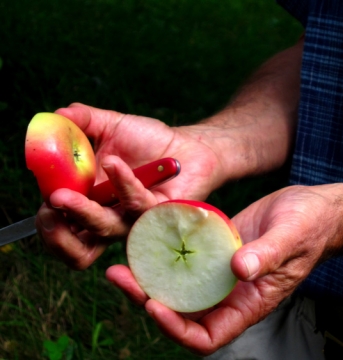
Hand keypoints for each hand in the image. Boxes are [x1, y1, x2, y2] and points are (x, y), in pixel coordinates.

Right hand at [36, 103, 225, 268]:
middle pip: (79, 250)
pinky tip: (113, 162)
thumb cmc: (149, 141)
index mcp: (92, 203)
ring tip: (61, 195)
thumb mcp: (111, 125)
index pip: (62, 230)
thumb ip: (83, 120)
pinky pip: (136, 203)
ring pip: (105, 229)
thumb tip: (56, 115)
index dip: (48, 225)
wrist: (187, 145)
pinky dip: (121, 182)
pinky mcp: (159, 213)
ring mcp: (135, 219)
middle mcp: (111, 218)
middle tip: (50, 208)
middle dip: (57, 236)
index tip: (45, 200)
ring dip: (81, 212)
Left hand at [106, 184, 342, 354]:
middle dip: (147, 299)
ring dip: (149, 276)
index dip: (177, 329)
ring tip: (123, 260)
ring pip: (177, 284)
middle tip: (120, 276)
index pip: (207, 336)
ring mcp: (220, 270)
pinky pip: (185, 256)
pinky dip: (164, 252)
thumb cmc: (312, 226)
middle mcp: (230, 292)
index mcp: (250, 302)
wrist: (316, 209)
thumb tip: (239, 270)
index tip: (155, 306)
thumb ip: (268, 255)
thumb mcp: (292, 237)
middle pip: (181, 311)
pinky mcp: (216, 247)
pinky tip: (146, 236)